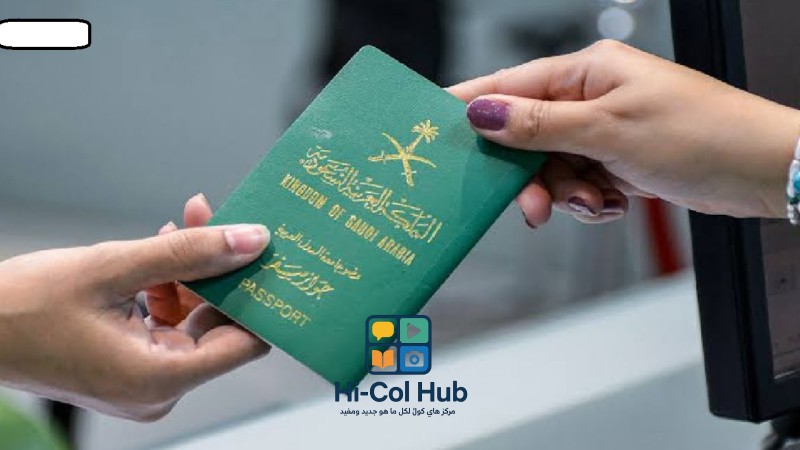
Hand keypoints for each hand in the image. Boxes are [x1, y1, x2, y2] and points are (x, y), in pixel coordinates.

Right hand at [0, 194, 269, 420]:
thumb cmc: (23, 307)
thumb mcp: (114, 267)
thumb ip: (189, 253)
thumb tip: (253, 241)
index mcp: (160, 377)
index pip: (246, 343)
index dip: (260, 298)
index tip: (269, 258)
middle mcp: (159, 389)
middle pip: (219, 326)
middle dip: (222, 271)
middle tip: (221, 222)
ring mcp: (145, 380)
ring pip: (194, 319)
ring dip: (193, 272)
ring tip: (186, 223)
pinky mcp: (132, 366)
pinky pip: (168, 325)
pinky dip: (170, 288)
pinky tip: (163, 251)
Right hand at [449, 40, 799, 224]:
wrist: (760, 171)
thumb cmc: (701, 134)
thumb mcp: (608, 130)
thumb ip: (539, 125)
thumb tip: (483, 113)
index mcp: (587, 71)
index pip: (511, 85)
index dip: (473, 107)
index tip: (435, 125)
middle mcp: (592, 97)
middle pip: (527, 137)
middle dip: (531, 175)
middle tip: (532, 206)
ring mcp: (604, 130)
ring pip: (552, 168)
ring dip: (567, 194)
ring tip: (597, 202)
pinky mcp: (616, 160)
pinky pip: (578, 184)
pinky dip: (590, 201)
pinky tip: (614, 202)